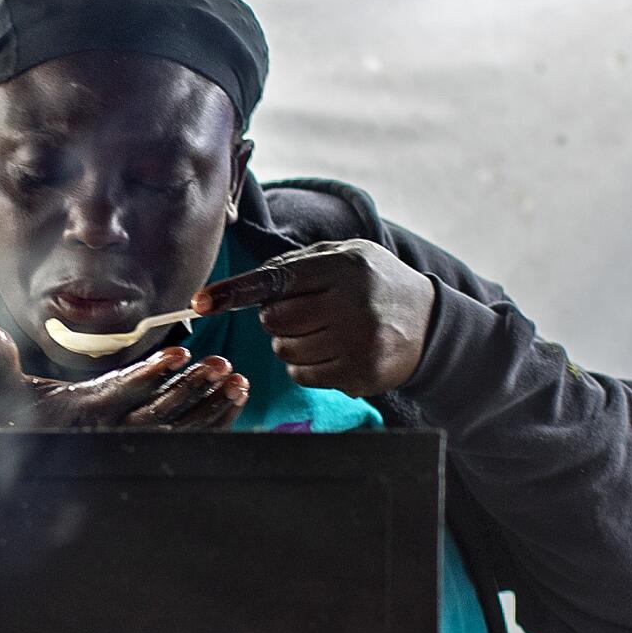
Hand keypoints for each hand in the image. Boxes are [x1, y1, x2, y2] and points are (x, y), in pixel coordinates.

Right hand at [0, 322, 248, 430]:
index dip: (150, 374)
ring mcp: (136, 443)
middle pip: (161, 411)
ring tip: (235, 379)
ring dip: (211, 404)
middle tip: (222, 364)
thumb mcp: (1, 392)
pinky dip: (217, 419)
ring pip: (181, 426)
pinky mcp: (153, 447)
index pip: (122, 392)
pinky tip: (234, 398)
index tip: (178, 353)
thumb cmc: (20, 419)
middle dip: (193, 387)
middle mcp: (114, 431)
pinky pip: (192, 437)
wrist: (35, 451)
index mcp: (85, 412)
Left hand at [193, 239, 434, 397]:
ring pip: (285, 350)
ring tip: (324, 331)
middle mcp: (353, 302)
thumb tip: (241, 287)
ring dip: (292, 344)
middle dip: (277, 319)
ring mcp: (359, 342)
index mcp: (346, 266)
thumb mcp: (347, 257)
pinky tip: (333, 352)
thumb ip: (297, 264)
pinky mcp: (360, 374)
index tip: (200, 302)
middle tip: (305, 313)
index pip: (276, 280)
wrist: (431, 324)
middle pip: (274, 320)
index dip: (235, 292)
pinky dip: (307, 366)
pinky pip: (302, 375)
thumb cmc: (375, 285)